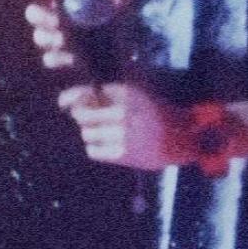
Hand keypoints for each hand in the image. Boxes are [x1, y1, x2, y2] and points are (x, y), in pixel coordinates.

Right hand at [17, 0, 136, 78]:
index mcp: (67, 1)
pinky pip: (49, 58)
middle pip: (33, 13)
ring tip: (68, 42)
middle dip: (40, 16)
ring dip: (52, 39)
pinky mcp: (57, 60)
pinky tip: (74, 60)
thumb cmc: (120, 29)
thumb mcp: (121, 5)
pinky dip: (60, 58)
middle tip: (55, 20)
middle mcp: (56, 19)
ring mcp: (54, 41)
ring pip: (40, 37)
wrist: (123, 61)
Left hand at [57, 83, 247, 172]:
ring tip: (110, 133)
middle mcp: (123, 112)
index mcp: (126, 94)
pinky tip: (111, 145)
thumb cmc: (155, 114)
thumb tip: (66, 101)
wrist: (184, 138)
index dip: (70, 98)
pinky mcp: (123, 154)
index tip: (63, 102)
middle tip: (95, 121)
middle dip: (84, 118)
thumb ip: (105, 95)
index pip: (86, 94)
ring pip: (87, 134)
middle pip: (82, 116)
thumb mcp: (135, 95)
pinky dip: (98, 148)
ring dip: (92, 134)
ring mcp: (123, 134)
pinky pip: (93, 151)